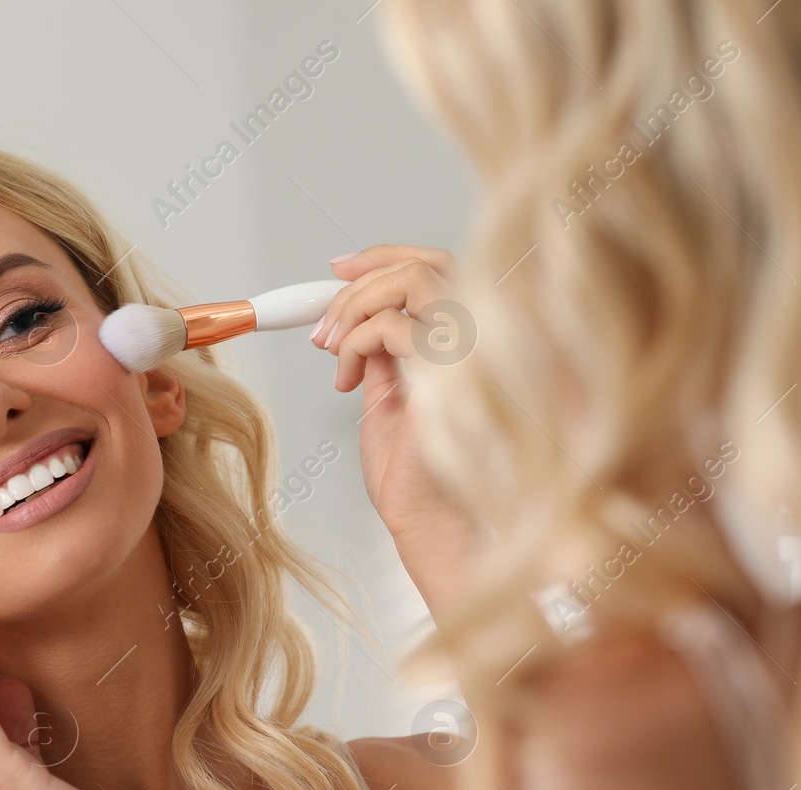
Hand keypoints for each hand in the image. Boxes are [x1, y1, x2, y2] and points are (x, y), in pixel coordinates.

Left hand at [309, 245, 475, 614]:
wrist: (425, 520)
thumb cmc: (413, 474)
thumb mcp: (388, 391)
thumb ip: (382, 349)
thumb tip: (357, 315)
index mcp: (463, 340)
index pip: (435, 268)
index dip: (384, 258)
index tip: (338, 269)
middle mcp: (476, 337)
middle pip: (426, 264)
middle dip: (364, 279)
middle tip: (324, 315)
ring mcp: (470, 349)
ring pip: (412, 281)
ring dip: (356, 307)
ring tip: (331, 348)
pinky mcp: (451, 371)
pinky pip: (392, 326)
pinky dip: (355, 344)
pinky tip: (346, 380)